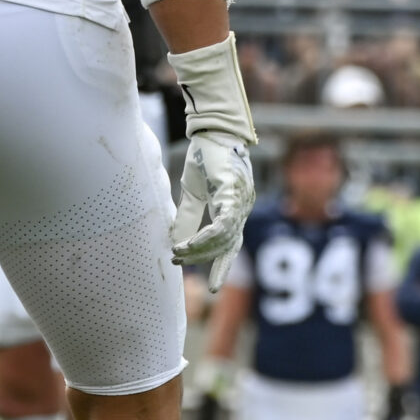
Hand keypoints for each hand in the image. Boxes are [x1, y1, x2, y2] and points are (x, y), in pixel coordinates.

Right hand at [169, 133, 253, 288]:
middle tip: (178, 261)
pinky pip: (222, 224)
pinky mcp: (233, 193)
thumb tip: (177, 242)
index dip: (222, 267)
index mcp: (235, 209)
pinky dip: (205, 237)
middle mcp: (242, 209)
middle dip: (203, 259)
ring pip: (224, 239)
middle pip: (227, 246)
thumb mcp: (193, 192)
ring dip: (200, 250)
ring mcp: (241, 201)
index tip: (213, 289)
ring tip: (179, 253)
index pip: (232, 245)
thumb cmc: (205, 156)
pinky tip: (188, 243)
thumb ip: (188, 217)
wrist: (212, 129)